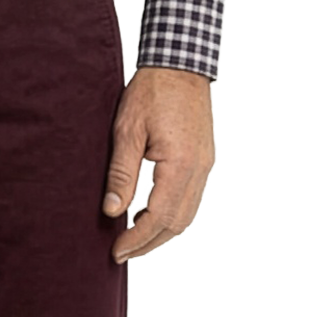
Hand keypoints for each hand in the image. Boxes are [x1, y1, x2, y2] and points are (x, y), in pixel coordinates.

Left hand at [102, 66, 215, 265]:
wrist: (180, 65)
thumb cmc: (152, 92)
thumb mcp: (127, 131)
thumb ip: (121, 173)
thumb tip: (111, 210)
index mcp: (181, 165)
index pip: (159, 217)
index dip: (137, 238)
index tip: (115, 250)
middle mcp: (199, 170)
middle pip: (177, 223)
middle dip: (149, 242)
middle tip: (120, 252)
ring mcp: (205, 166)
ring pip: (186, 214)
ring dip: (160, 231)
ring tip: (132, 238)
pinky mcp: (203, 159)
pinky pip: (190, 198)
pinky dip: (170, 213)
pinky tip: (149, 212)